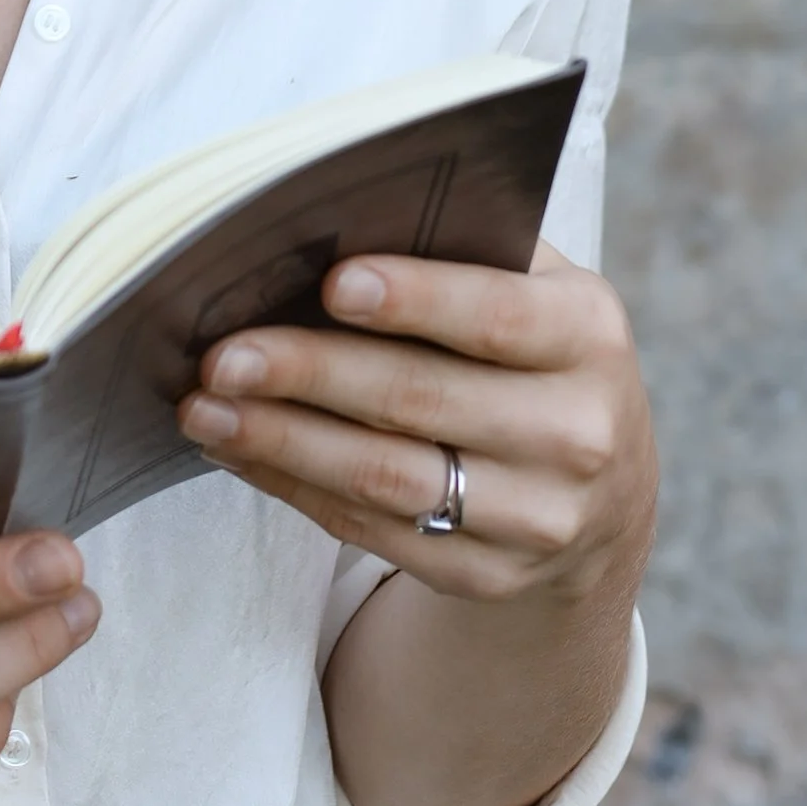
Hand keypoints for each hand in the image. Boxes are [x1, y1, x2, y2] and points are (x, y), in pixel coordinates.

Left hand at [176, 238, 655, 607]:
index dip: (416, 299)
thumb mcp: (534, 290)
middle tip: (222, 354)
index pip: (496, 315)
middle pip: (421, 400)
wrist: (601, 493)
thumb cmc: (533, 352)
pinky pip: (374, 530)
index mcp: (588, 337)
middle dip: (309, 373)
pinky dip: (295, 486)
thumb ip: (458, 255)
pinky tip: (240, 450)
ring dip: (282, 441)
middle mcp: (576, 434)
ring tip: (204, 409)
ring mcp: (537, 518)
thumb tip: (320, 230)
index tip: (333, 283)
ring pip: (387, 477)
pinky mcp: (487, 575)